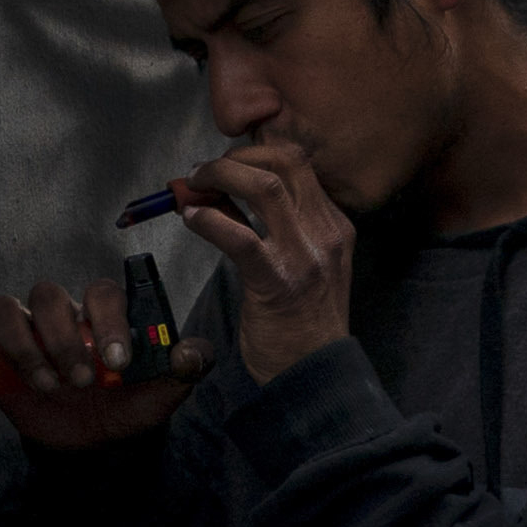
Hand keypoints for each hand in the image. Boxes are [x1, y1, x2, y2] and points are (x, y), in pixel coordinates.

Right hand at [0, 275, 208, 451]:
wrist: (87, 442)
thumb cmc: (124, 408)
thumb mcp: (159, 397)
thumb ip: (183, 373)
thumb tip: (191, 352)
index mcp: (105, 316)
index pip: (103, 293)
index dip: (108, 320)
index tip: (118, 362)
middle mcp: (66, 312)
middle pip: (50, 294)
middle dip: (65, 339)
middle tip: (85, 381)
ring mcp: (30, 325)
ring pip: (15, 306)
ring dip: (33, 348)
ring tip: (56, 387)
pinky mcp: (2, 344)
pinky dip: (10, 351)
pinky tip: (32, 383)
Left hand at [179, 136, 361, 381]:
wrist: (315, 373)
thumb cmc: (302, 323)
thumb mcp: (299, 265)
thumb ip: (269, 227)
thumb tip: (217, 194)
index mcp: (335, 227)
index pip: (298, 164)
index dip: (254, 152)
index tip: (227, 164)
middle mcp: (325, 234)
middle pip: (284, 162)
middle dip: (236, 156)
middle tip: (204, 173)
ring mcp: (304, 256)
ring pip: (264, 185)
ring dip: (219, 175)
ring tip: (194, 187)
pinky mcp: (276, 280)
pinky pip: (237, 233)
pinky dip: (206, 219)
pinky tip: (191, 220)